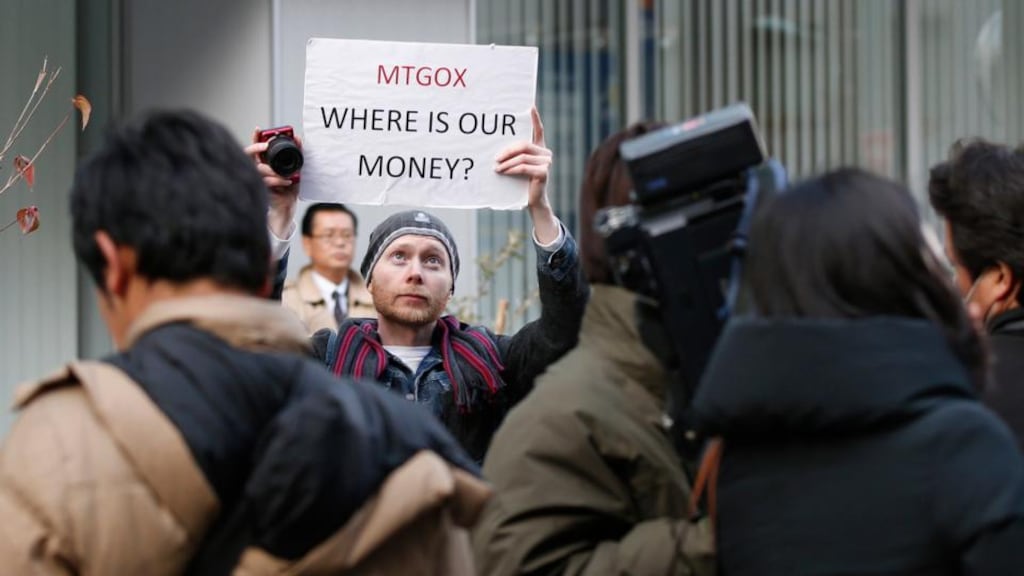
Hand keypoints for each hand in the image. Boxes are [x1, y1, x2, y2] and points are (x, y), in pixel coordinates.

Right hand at [246, 127, 300, 238]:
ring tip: (286, 174)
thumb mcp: (295, 169)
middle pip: (249, 154)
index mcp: (266, 163)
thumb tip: (299, 138)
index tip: (259, 129)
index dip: (256, 138)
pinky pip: (266, 181)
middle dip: (256, 147)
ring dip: (272, 169)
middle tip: (266, 145)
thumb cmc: (289, 188)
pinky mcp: (261, 189)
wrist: (288, 206)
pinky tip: (287, 182)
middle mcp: (259, 169)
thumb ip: (297, 155)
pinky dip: (277, 181)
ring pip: (259, 168)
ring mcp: (258, 178)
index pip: (257, 147)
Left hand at [495, 107, 558, 243]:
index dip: (535, 119)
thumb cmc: (522, 183)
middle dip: (507, 150)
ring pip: (522, 157)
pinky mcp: (544, 172)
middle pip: (524, 145)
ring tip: (496, 168)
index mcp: (539, 148)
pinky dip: (511, 169)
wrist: (533, 201)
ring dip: (506, 163)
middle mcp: (545, 153)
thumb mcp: (517, 166)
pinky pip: (524, 167)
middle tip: (495, 158)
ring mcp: (547, 162)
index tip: (530, 106)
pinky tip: (503, 172)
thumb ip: (513, 155)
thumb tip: (496, 150)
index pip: (538, 130)